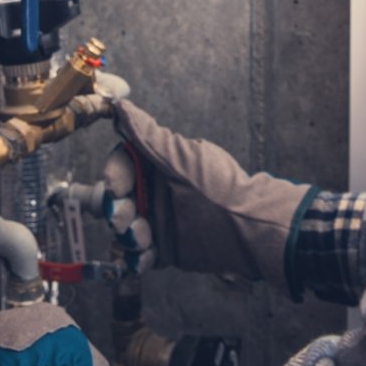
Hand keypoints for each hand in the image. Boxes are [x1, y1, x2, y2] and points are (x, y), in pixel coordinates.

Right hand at [104, 100, 313, 291]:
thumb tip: (121, 107)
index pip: (122, 163)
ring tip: (144, 239)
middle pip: (118, 198)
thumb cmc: (220, 186)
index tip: (117, 187)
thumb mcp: (181, 159)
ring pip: (124, 228)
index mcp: (158, 164)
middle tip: (125, 219)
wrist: (250, 228)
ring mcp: (158, 221)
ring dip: (127, 234)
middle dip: (117, 209)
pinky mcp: (165, 248)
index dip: (115, 174)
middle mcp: (154, 191)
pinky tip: (145, 257)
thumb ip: (148, 137)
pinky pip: (138, 255)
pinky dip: (135, 258)